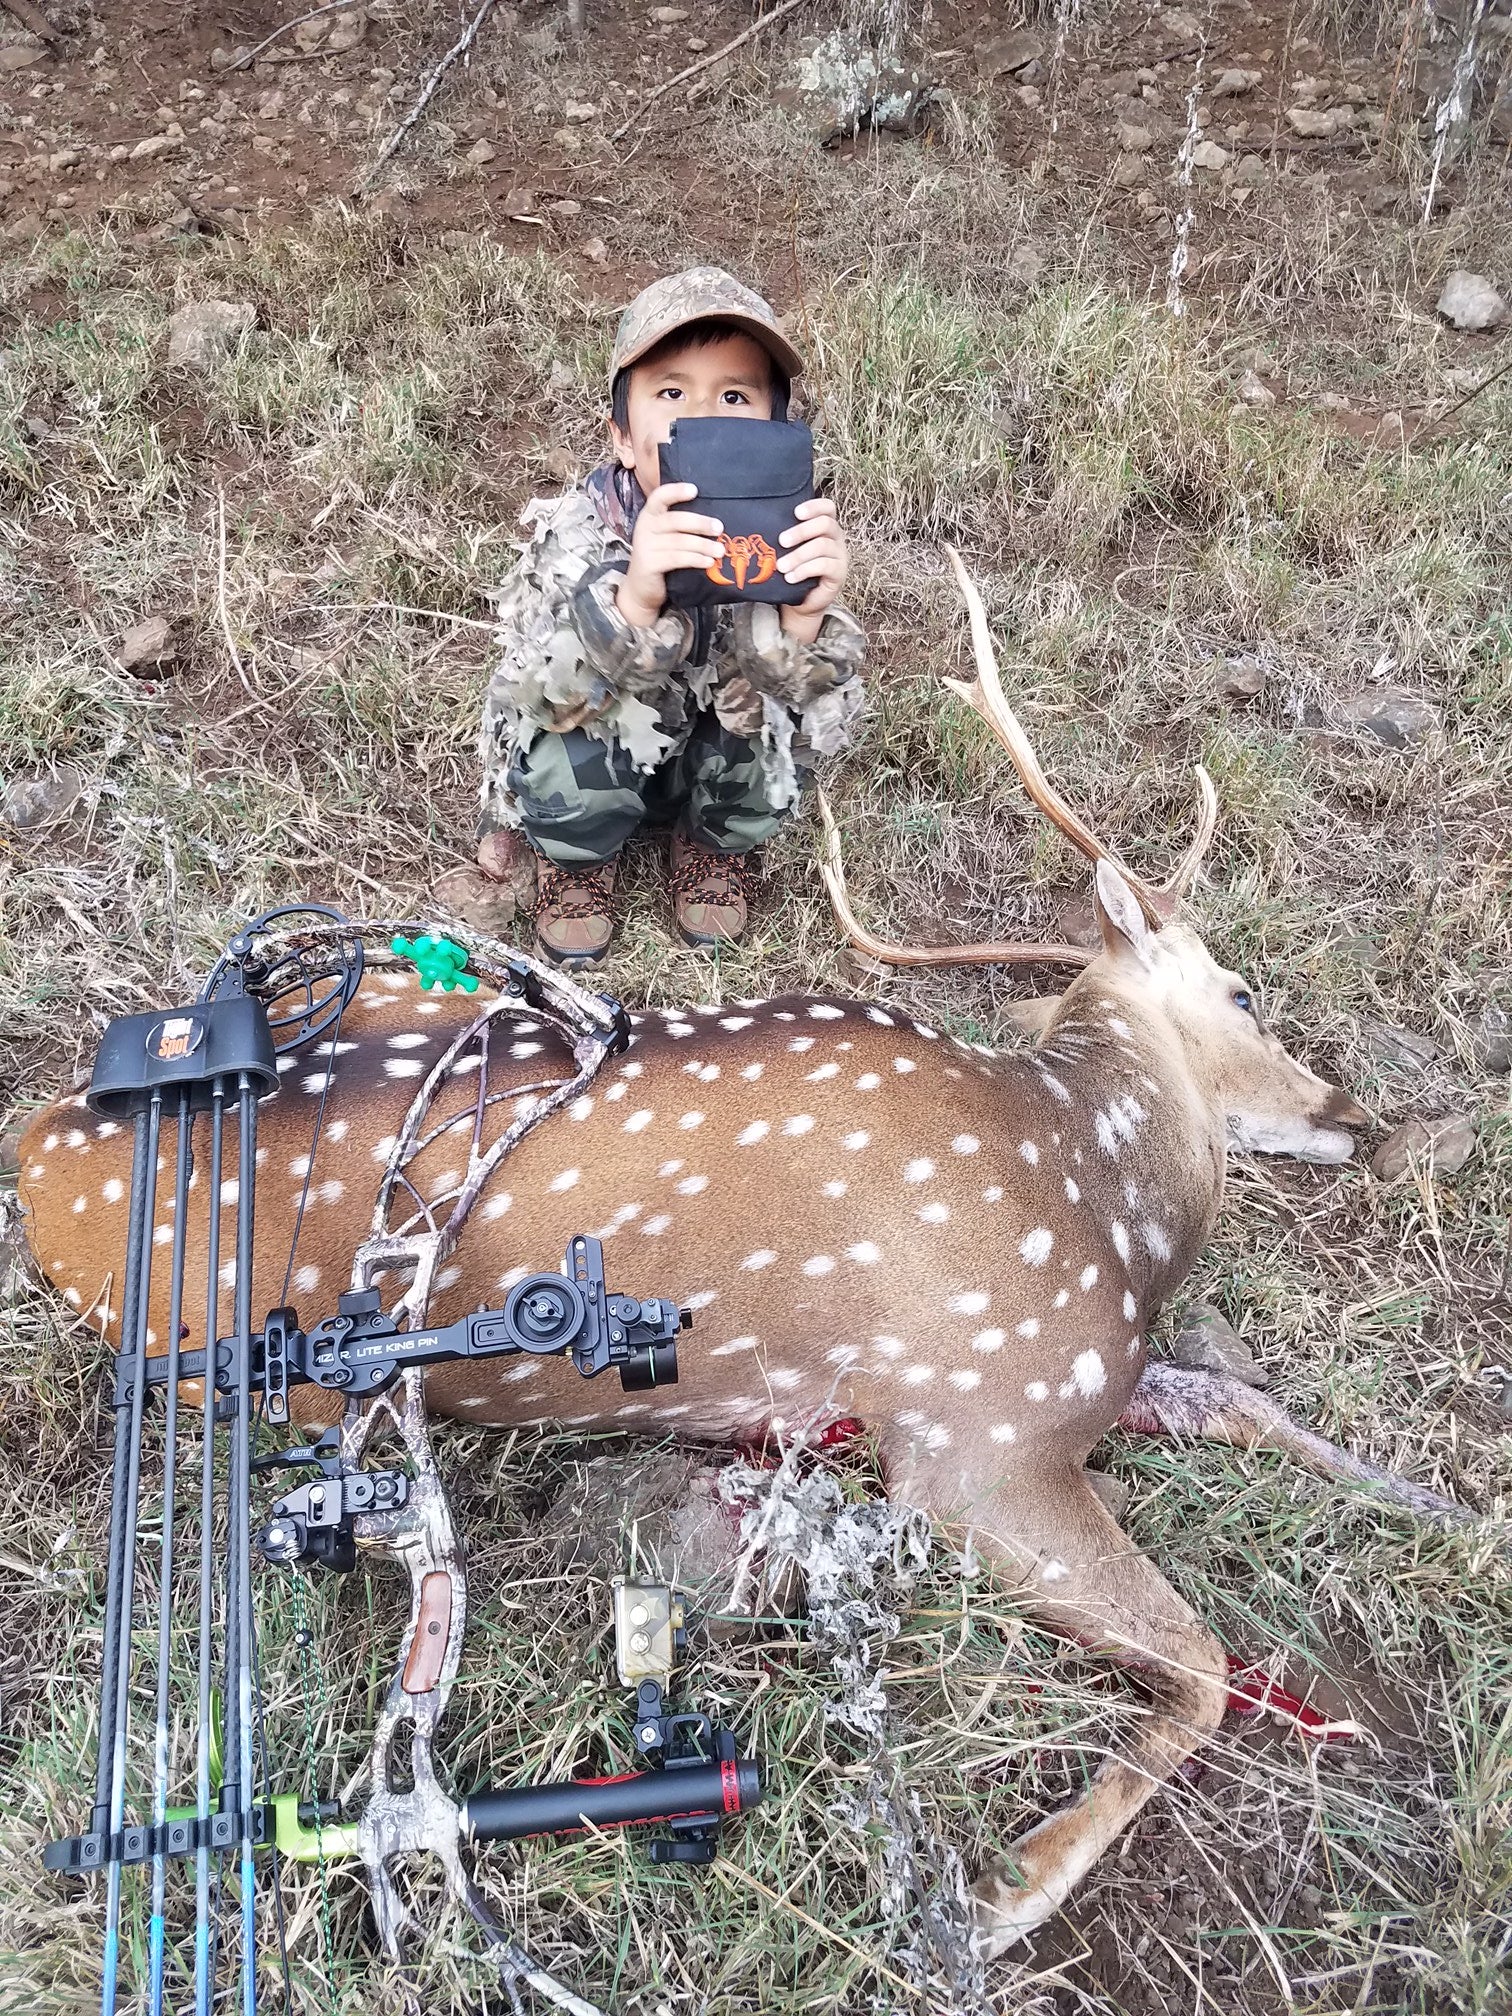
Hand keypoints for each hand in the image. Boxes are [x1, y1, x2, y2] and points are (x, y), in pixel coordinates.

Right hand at [616, 481, 723, 627]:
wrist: (641, 589)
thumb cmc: (660, 558)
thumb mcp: (666, 537)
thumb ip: (681, 526)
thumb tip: (715, 521)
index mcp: (649, 515)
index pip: (659, 497)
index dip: (676, 491)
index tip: (694, 490)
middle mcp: (644, 527)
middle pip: (674, 520)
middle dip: (700, 523)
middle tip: (719, 528)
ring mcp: (645, 546)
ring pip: (679, 542)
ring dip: (703, 545)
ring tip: (720, 550)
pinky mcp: (649, 564)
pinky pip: (677, 559)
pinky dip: (695, 559)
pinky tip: (708, 562)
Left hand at [778, 496, 848, 642]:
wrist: (802, 602)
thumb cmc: (794, 570)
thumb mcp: (789, 550)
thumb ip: (786, 535)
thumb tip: (761, 524)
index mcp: (825, 527)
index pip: (828, 508)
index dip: (814, 506)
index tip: (796, 512)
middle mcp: (836, 538)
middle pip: (825, 524)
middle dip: (801, 531)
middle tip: (781, 541)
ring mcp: (840, 555)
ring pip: (822, 546)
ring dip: (798, 555)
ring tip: (781, 566)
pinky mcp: (839, 573)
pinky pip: (824, 565)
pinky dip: (804, 570)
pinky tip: (790, 577)